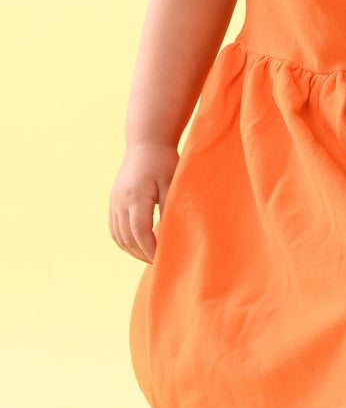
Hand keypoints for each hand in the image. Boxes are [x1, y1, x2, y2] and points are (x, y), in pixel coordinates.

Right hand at [109, 142, 178, 261]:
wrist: (146, 144)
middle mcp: (121, 202)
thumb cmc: (164, 162)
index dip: (150, 249)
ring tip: (149, 258)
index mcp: (136, 197)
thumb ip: (169, 208)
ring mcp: (114, 202)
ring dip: (132, 250)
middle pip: (127, 238)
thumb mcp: (171, 184)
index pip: (140, 232)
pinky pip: (114, 228)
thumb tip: (171, 234)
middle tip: (160, 263)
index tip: (162, 259)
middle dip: (142, 254)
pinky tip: (136, 246)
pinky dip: (124, 241)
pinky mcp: (113, 201)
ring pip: (118, 236)